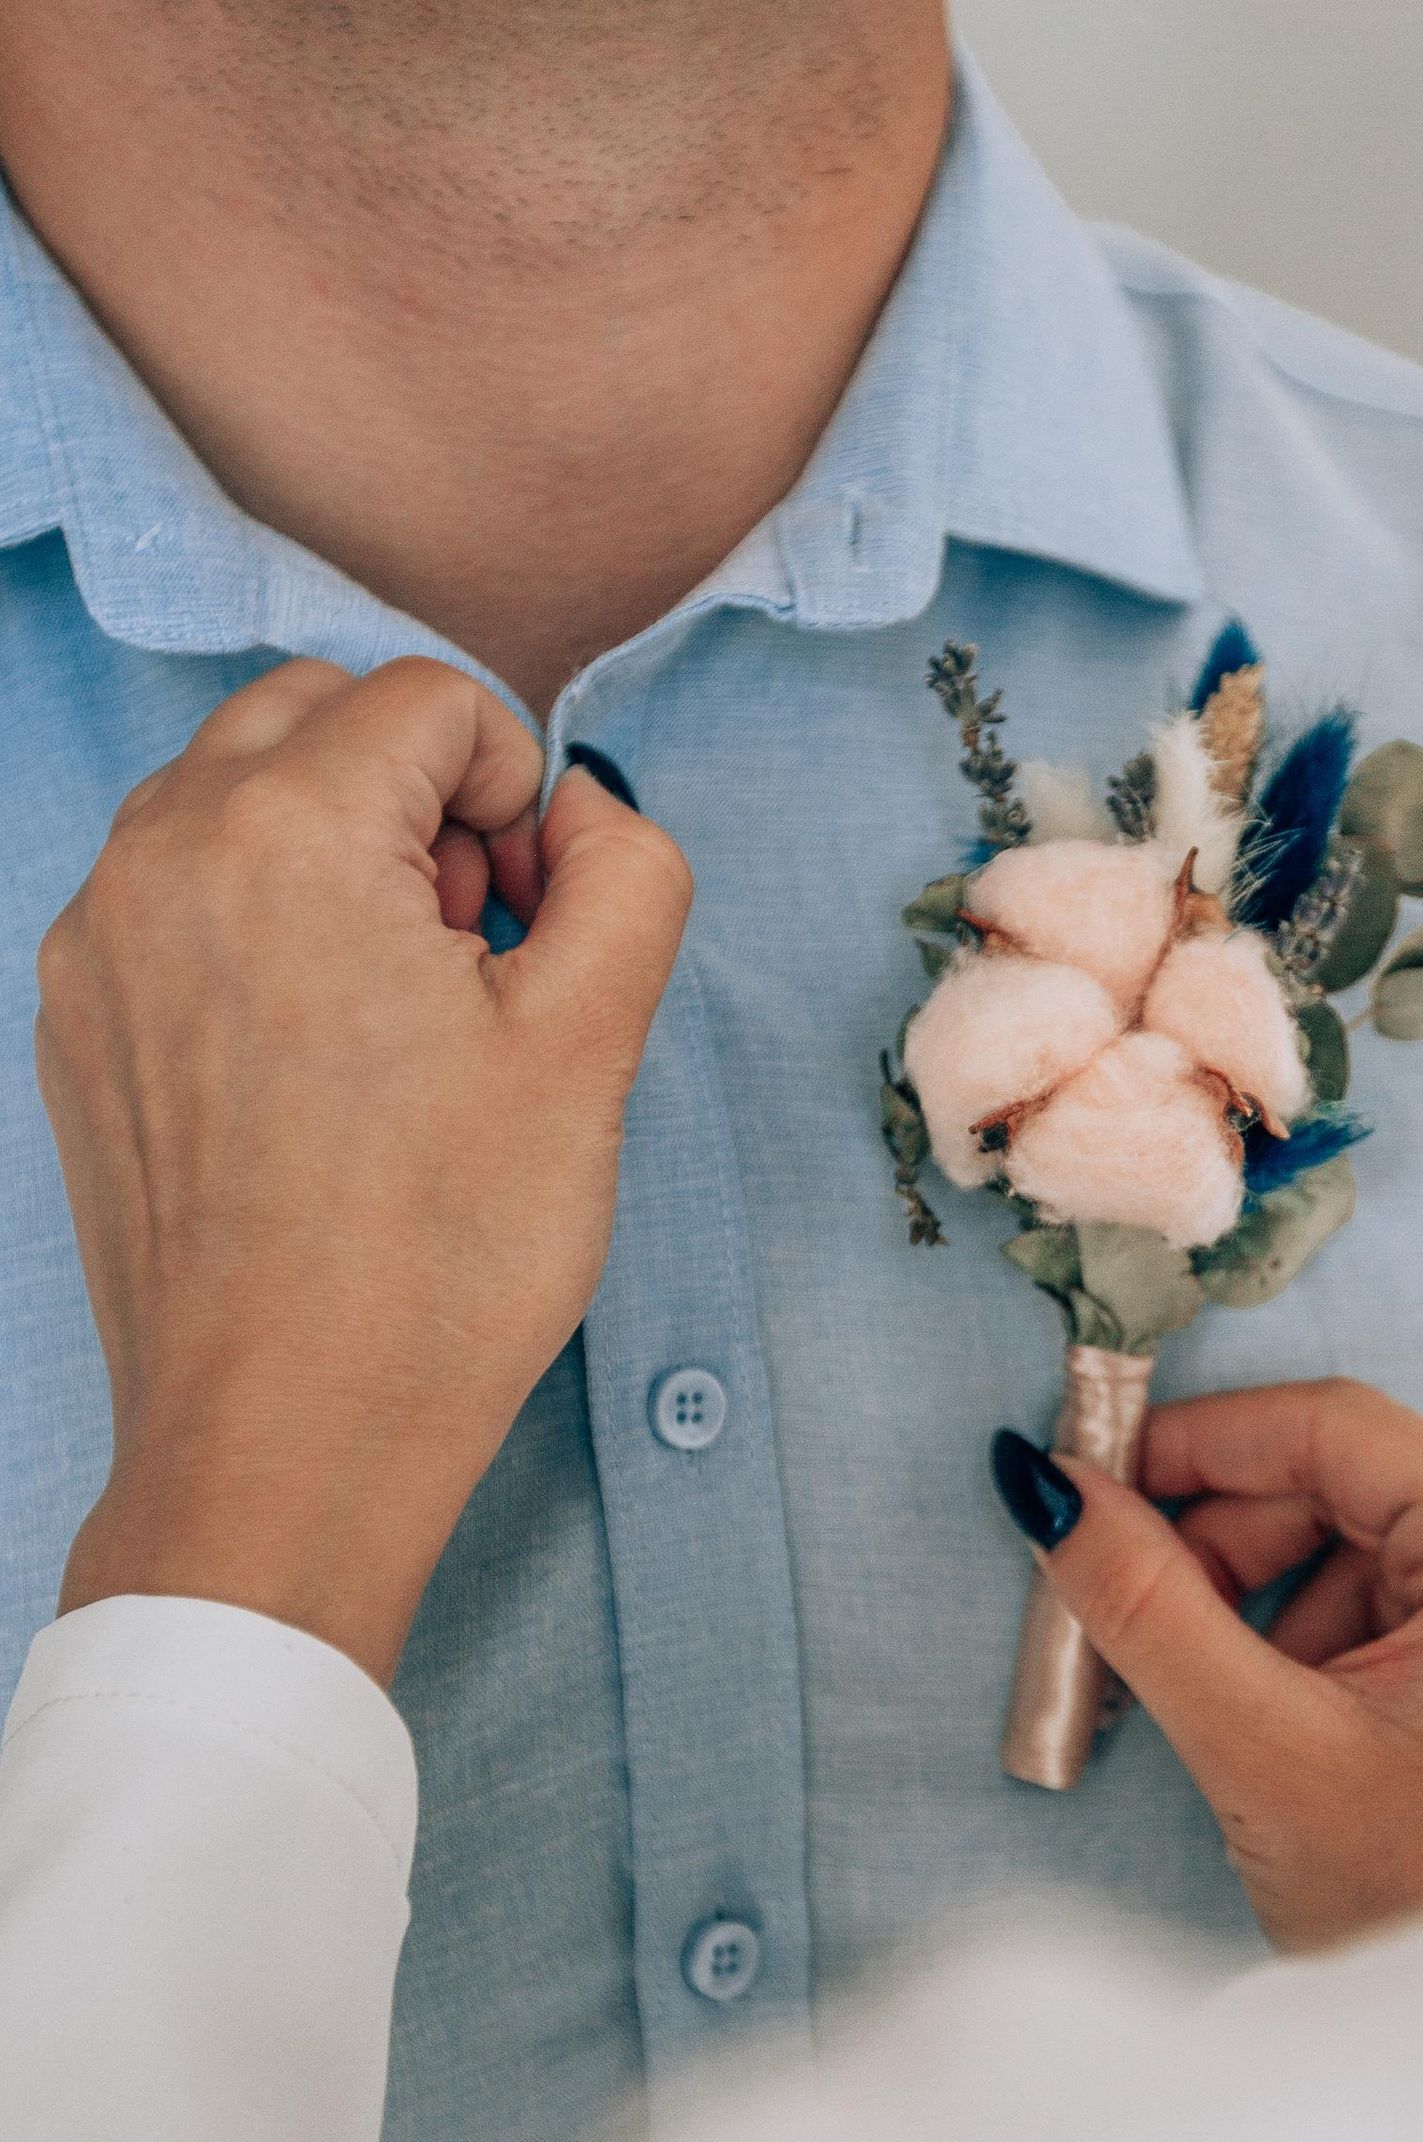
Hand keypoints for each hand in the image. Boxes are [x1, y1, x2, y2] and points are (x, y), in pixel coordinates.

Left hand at [39, 657, 692, 1685]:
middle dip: (414, 795)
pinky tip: (321, 1070)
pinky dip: (257, 929)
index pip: (431, 700)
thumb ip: (628, 871)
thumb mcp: (590, 1043)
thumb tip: (587, 810)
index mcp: (285, 833)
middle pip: (315, 716)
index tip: (531, 923)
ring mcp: (96, 943)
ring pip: (233, 799)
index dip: (517, 795)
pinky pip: (175, 901)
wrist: (285, 1442)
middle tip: (472, 951)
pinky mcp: (75, 1026)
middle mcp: (159, 857)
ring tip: (399, 1017)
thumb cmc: (437, 1259)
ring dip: (334, 853)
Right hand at [1020, 1379, 1422, 1949]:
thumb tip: (1049, 1488)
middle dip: (1241, 1546)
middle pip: (1365, 1482)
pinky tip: (1310, 1724)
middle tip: (1149, 1625)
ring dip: (1289, 1603)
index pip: (1340, 1428)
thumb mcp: (1260, 1751)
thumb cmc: (1419, 1917)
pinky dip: (1349, 1637)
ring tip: (1244, 1712)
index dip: (1201, 1445)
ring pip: (1391, 1541)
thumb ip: (1145, 1604)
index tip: (1095, 1481)